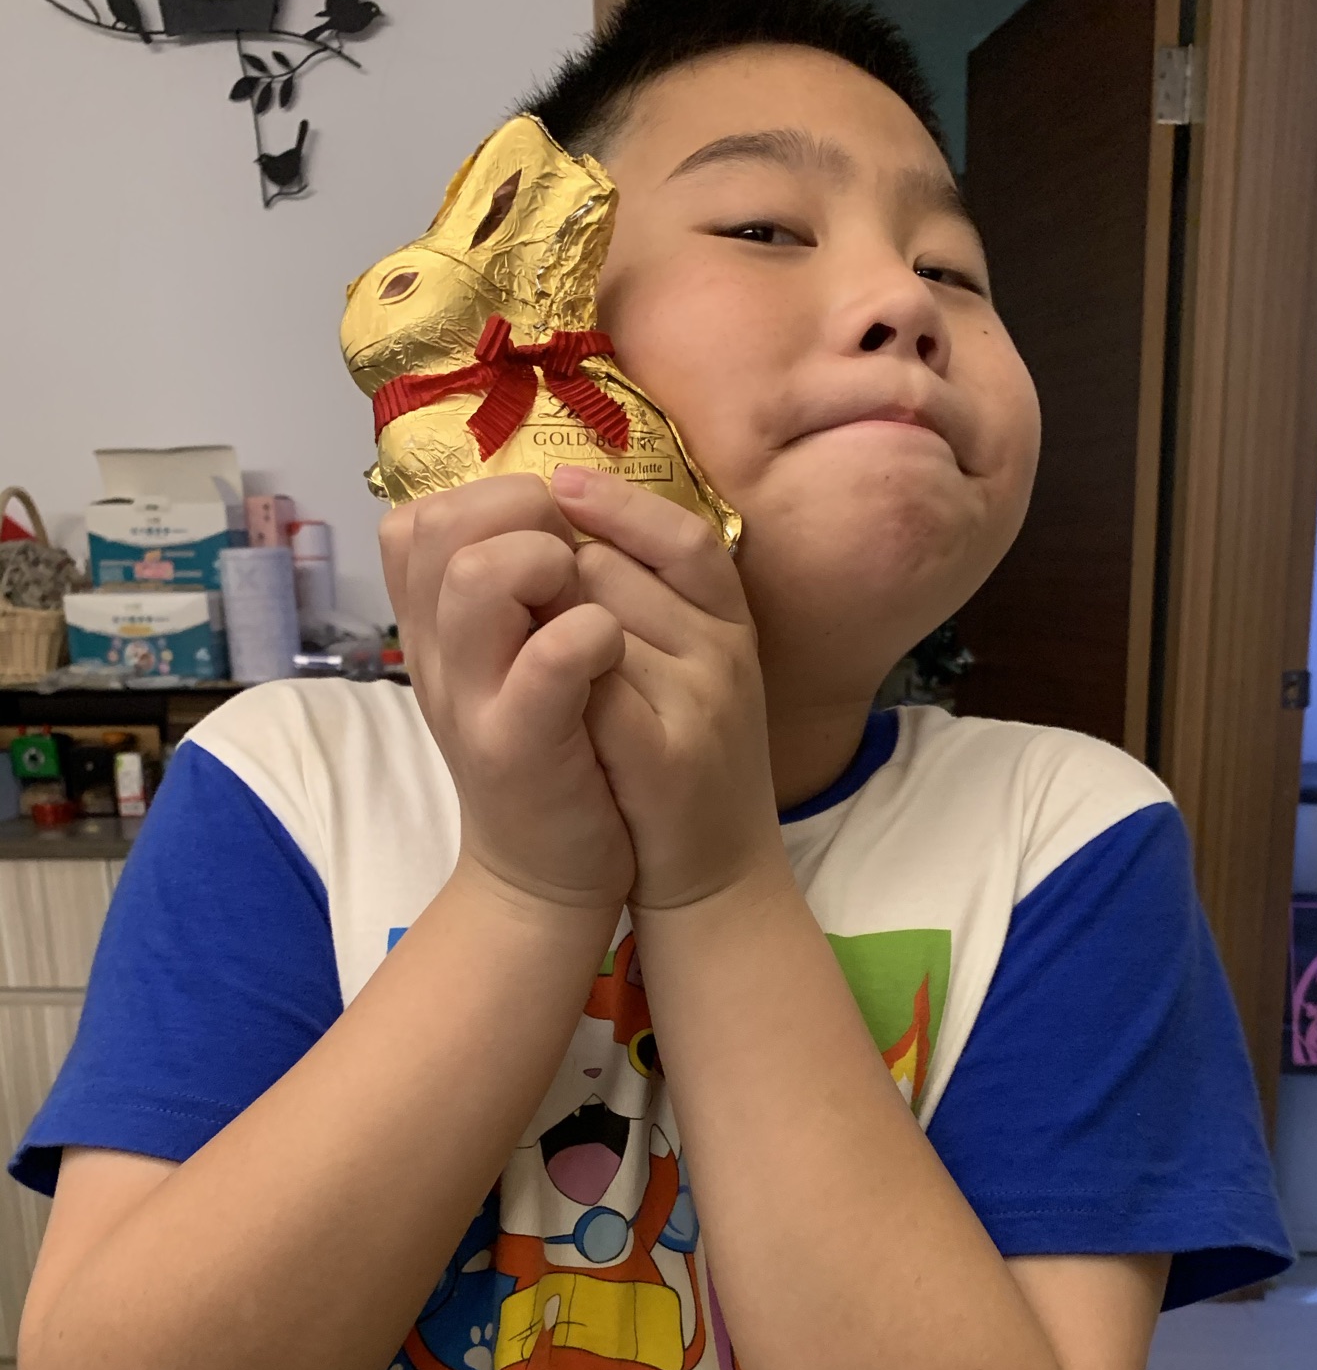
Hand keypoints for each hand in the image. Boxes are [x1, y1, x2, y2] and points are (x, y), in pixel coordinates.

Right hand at [378, 476, 634, 912]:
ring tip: (588, 604)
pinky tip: (611, 647)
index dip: (486, 500)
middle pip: (438, 529)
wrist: (550, 879)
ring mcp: (471, 702)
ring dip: (548, 565)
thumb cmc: (552, 757)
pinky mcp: (520, 747)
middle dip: (520, 517)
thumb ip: (508, 600)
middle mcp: (437, 659)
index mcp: (432, 633)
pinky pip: (545, 657)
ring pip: (476, 577)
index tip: (546, 536)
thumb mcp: (511, 670)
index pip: (415, 521)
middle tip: (570, 563)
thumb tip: (544, 509)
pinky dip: (588, 633)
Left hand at [550, 466, 786, 911]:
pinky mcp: (669, 759)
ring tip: (537, 671)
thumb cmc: (684, 768)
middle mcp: (726, 654)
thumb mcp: (687, 674)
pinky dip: (552, 683)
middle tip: (532, 625)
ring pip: (590, 623)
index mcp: (732, 626)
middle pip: (610, 571)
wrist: (713, 883)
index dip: (620, 506)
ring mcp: (703, 705)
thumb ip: (649, 605)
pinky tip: (537, 698)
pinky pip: (587, 686)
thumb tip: (572, 532)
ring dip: (543, 636)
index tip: (560, 486)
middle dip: (554, 585)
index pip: (684, 536)